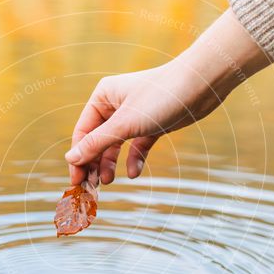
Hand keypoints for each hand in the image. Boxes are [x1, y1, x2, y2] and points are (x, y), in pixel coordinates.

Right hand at [66, 9, 271, 184]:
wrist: (202, 85)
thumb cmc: (162, 97)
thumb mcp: (126, 124)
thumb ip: (98, 143)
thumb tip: (71, 158)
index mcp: (103, 97)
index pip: (83, 132)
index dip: (78, 157)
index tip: (77, 181)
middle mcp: (116, 105)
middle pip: (97, 140)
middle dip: (94, 163)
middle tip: (91, 188)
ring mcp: (135, 115)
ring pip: (115, 145)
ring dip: (110, 163)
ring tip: (109, 181)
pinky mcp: (152, 124)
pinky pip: (137, 146)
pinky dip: (134, 159)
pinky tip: (134, 173)